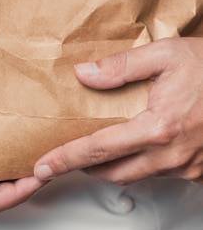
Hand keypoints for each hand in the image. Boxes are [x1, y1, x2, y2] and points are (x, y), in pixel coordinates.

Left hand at [34, 37, 202, 184]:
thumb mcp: (165, 54)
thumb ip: (121, 66)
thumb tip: (82, 74)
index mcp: (159, 127)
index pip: (99, 149)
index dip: (66, 159)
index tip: (42, 167)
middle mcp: (174, 154)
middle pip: (114, 172)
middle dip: (83, 168)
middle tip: (60, 159)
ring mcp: (189, 166)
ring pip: (138, 175)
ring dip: (112, 167)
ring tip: (91, 151)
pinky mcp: (200, 170)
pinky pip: (160, 173)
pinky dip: (140, 164)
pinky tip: (132, 147)